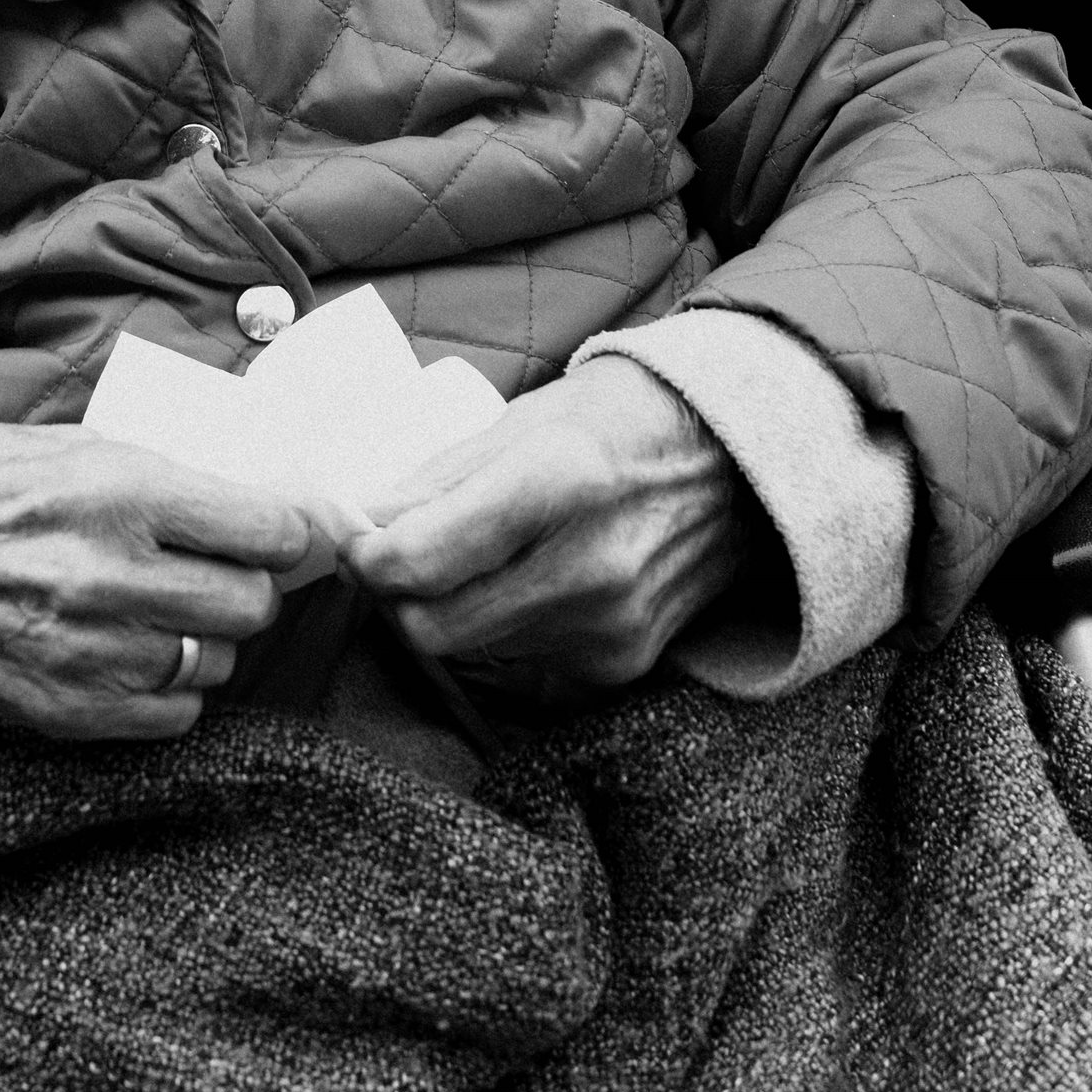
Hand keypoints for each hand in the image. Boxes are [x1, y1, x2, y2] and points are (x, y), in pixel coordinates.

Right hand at [0, 422, 311, 739]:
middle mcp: (115, 576)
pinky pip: (171, 717)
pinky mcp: (66, 712)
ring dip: (204, 639)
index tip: (285, 532)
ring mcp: (92, 654)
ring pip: (216, 663)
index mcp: (120, 491)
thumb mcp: (62, 444)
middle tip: (217, 569)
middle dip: (246, 585)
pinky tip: (132, 654)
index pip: (269, 530)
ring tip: (160, 610)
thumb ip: (157, 474)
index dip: (290, 532)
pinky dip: (167, 690)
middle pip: (252, 604)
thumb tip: (247, 495)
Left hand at [342, 357, 745, 702]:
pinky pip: (520, 669)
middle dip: (396, 596)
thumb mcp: (522, 422)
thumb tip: (361, 525)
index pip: (422, 559)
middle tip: (395, 559)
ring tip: (477, 558)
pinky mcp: (621, 666)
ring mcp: (608, 627)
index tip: (356, 544)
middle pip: (432, 626)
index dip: (367, 558)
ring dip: (451, 613)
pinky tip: (526, 586)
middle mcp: (587, 567)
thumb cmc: (617, 423)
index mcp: (556, 483)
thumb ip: (434, 482)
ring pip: (471, 650)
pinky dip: (502, 635)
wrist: (735, 463)